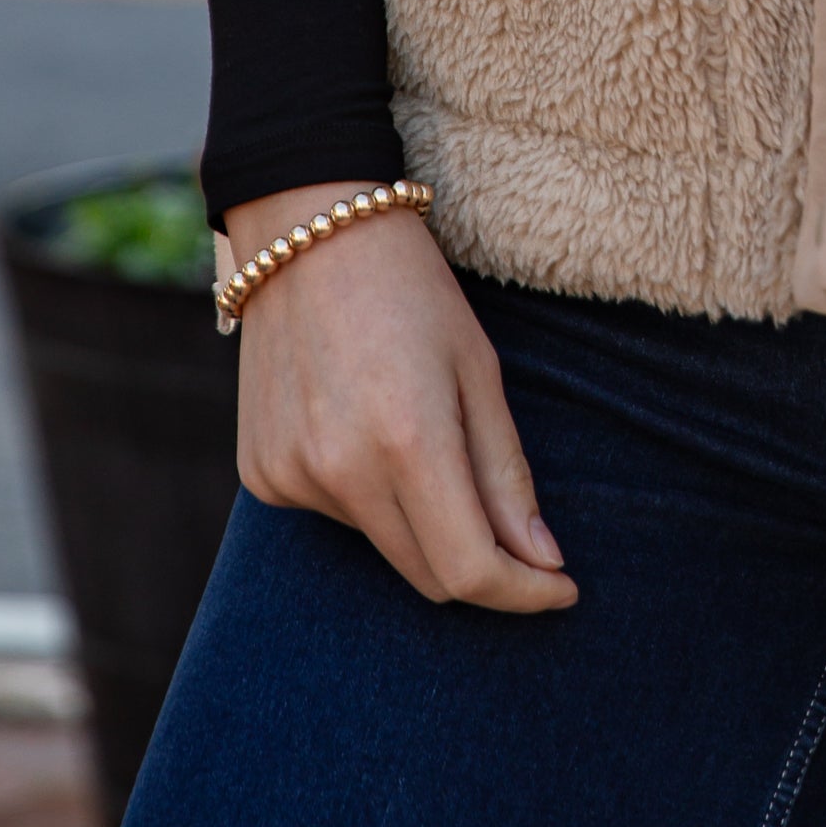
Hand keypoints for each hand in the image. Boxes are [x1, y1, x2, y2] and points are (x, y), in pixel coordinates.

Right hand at [226, 182, 577, 615]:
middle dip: (483, 566)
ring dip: (421, 521)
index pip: (470, 570)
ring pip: (384, 547)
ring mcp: (291, 478)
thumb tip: (543, 562)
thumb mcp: (480, 371)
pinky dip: (367, 496)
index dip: (523, 593)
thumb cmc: (413, 293)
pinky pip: (336, 516)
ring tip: (419, 431)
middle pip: (428, 575)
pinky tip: (365, 427)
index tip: (562, 588)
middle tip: (520, 534)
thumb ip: (507, 475)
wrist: (307, 233)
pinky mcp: (263, 476)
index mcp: (407, 442)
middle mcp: (340, 472)